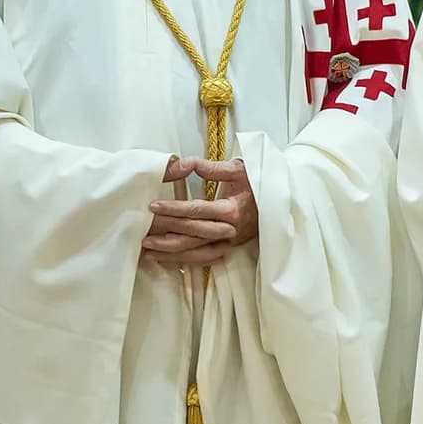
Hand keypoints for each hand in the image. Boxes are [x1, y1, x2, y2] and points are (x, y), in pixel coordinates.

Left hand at [143, 156, 260, 266]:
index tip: (154, 205)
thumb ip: (213, 168)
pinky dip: (185, 260)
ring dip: (171, 253)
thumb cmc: (257, 183)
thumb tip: (188, 163)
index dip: (175, 208)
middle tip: (143, 233)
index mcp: (232, 210)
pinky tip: (167, 259)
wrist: (279, 202)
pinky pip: (204, 259)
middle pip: (193, 235)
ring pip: (197, 252)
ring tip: (148, 250)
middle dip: (166, 235)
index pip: (198, 210)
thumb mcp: (240, 170)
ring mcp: (229, 242)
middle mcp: (230, 230)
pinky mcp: (229, 248)